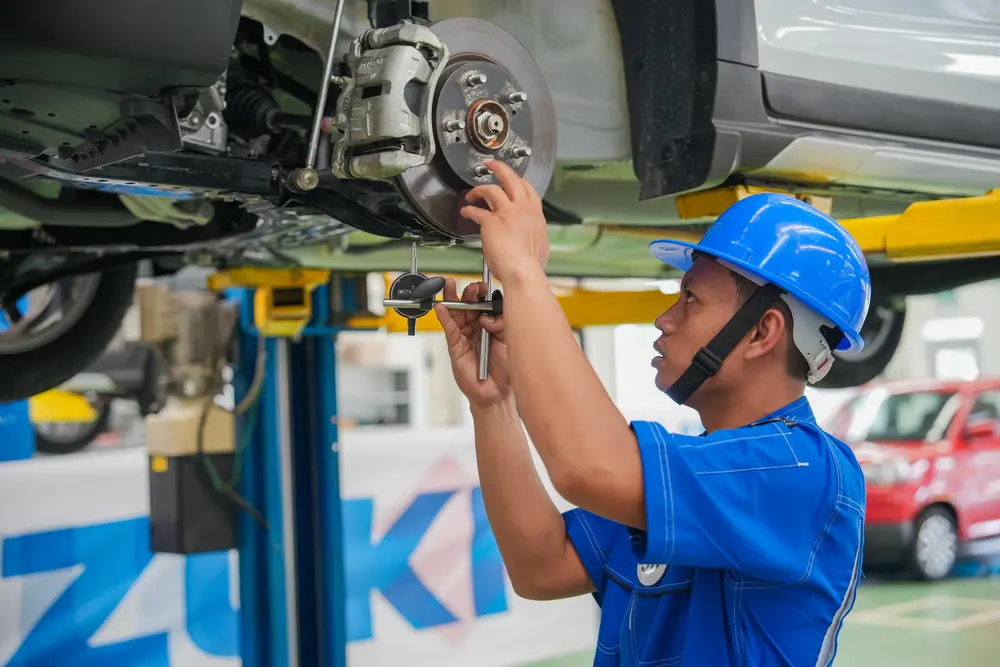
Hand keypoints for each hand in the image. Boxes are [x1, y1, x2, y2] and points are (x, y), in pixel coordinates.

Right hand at [434, 278, 510, 408]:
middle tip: (473, 288)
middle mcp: (477, 327)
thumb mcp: (508, 340)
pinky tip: (441, 307)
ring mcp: (465, 335)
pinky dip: (444, 317)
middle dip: (469, 293)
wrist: (497, 392)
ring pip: (456, 313)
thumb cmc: (505, 368)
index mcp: (491, 323)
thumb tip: (486, 316)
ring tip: (449, 286)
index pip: (484, 303)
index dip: (483, 294)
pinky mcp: (456, 346)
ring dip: (452, 298)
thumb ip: (500, 324)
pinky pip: (449, 328)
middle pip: (469, 304)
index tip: (485, 287)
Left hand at [460, 159, 549, 281]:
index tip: (511, 179)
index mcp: (535, 214)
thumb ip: (536, 236)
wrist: (523, 270)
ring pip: (491, 189)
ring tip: (472, 193)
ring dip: (479, 189)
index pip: (527, 188)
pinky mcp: (491, 221)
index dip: (517, 180)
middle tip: (491, 165)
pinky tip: (465, 211)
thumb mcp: (541, 245)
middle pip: (510, 178)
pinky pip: (476, 211)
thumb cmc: (531, 263)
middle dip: (499, 168)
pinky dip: (469, 210)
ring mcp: (506, 213)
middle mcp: (522, 209)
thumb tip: (535, 239)